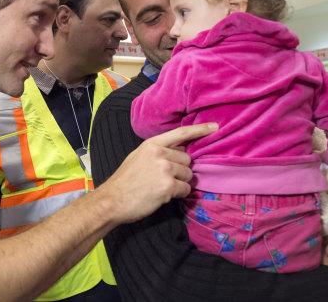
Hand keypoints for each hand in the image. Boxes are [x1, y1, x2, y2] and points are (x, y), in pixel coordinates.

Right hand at [95, 123, 217, 224]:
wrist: (112, 200)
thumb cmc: (125, 181)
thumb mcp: (138, 157)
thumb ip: (157, 151)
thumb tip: (178, 151)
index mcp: (152, 144)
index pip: (181, 133)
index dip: (199, 130)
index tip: (215, 127)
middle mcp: (159, 153)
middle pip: (187, 159)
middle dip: (180, 169)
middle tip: (163, 178)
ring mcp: (164, 169)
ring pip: (188, 175)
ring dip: (179, 183)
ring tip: (160, 187)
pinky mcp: (168, 186)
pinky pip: (185, 189)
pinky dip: (178, 194)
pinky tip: (162, 195)